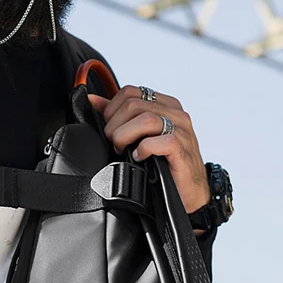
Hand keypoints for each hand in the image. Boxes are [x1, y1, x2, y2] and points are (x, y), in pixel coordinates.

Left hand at [88, 85, 209, 220]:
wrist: (188, 191)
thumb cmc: (164, 163)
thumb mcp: (141, 136)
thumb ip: (119, 116)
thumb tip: (94, 101)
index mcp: (164, 105)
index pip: (130, 92)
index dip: (112, 109)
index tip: (110, 128)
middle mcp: (175, 113)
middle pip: (134, 104)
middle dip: (115, 126)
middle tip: (114, 143)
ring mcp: (182, 130)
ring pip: (146, 119)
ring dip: (125, 136)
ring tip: (123, 150)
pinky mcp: (183, 149)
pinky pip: (161, 141)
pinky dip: (144, 149)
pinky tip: (139, 158)